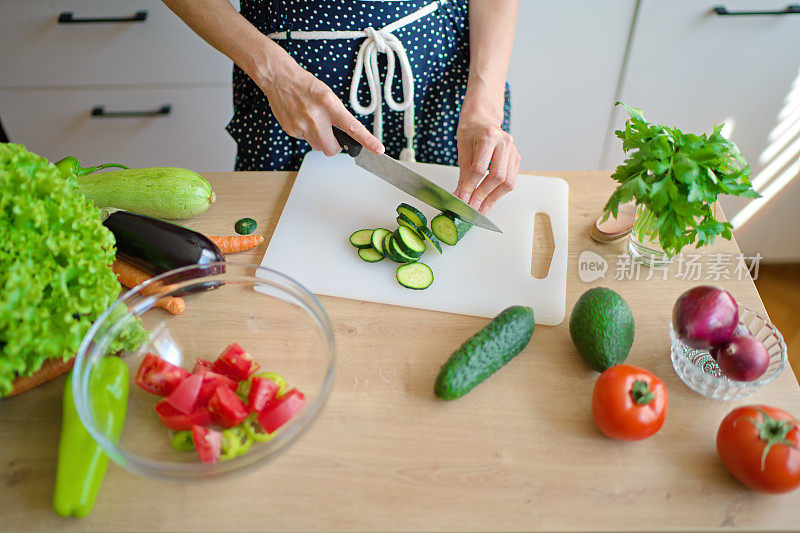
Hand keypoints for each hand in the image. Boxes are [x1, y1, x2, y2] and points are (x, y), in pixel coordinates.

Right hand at [258, 57, 384, 155]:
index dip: (367, 140)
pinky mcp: (291, 130)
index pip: (353, 127)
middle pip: (331, 149)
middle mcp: (316, 117)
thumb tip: (346, 135)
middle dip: (335, 146)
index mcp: (330, 104)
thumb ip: (338, 116)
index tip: (378, 149)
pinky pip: (305, 141)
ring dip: (320, 140)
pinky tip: (302, 120)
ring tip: (314, 123)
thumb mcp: (328, 96)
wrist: (279, 79)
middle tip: (333, 136)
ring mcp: (301, 125)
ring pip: (318, 147)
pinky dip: (307, 134)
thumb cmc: (306, 86)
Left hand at [454, 119, 519, 213]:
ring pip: (508, 182)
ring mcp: (513, 151)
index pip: (480, 168)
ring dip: (493, 198)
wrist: (483, 120)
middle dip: (483, 195)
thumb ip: (463, 174)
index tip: (463, 199)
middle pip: (497, 176)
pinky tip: (489, 199)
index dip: (471, 186)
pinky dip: (499, 193)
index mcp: (488, 136)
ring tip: (481, 208)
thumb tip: (460, 196)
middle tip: (472, 207)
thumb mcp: (462, 149)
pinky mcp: (516, 159)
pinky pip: (511, 180)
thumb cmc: (471, 132)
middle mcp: (505, 142)